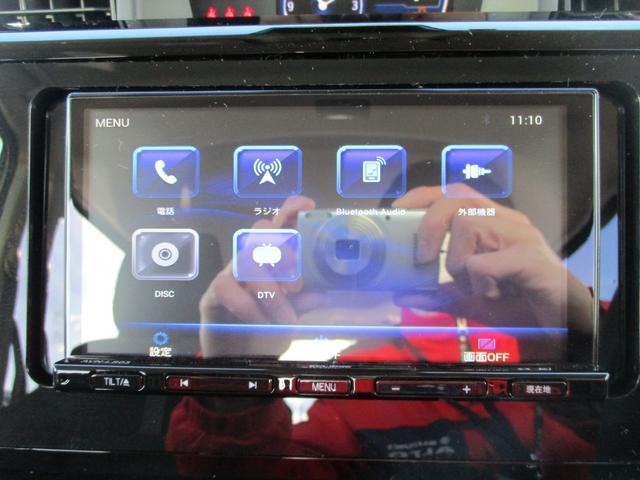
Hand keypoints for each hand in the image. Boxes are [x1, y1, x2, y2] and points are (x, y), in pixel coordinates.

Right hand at [199, 196, 325, 357]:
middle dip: (283, 252)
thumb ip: (305, 301)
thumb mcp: (293, 314)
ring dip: (271, 292)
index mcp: (273, 259)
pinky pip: (227, 287)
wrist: (235, 358)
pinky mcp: (214, 294)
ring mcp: (231, 274)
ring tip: (285, 319)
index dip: (291, 209)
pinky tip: (260, 322)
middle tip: (298, 287)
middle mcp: (250, 259)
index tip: (308, 207)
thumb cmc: (266, 328)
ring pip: (247, 260)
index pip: (279, 224)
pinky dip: (248, 305)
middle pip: (261, 231)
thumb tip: (323, 293)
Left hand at [392, 184, 592, 334]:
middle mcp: (506, 221)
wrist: (563, 326)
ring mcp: (521, 236)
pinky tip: (493, 294)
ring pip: (469, 224)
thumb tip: (402, 293)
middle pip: (457, 197)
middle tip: (422, 258)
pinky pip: (485, 262)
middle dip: (429, 225)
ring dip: (459, 262)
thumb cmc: (519, 304)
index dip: (421, 197)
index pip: (452, 193)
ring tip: (476, 285)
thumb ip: (437, 295)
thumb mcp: (469, 300)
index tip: (396, 212)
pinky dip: (479, 282)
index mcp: (491, 223)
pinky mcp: (530, 259)